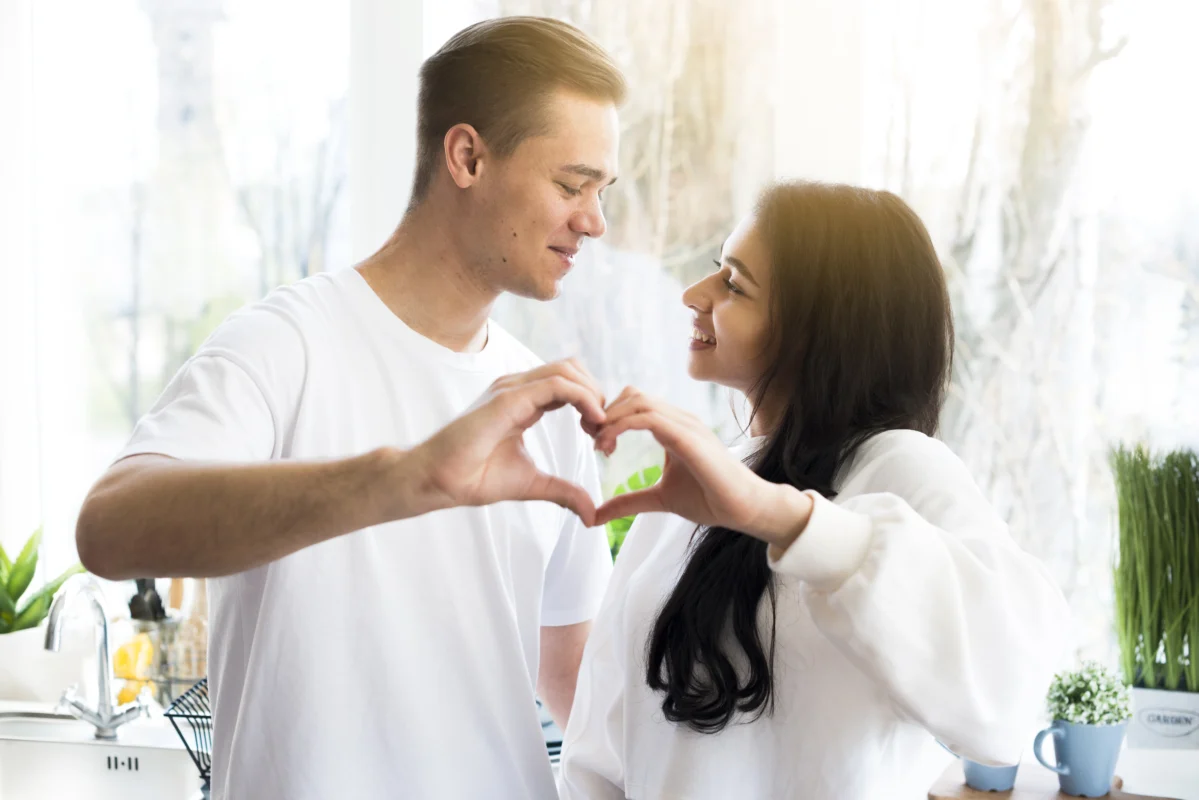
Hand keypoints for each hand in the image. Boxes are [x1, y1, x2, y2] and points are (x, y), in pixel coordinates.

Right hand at [408, 360, 606, 523]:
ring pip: (567, 370)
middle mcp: (519, 389)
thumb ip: (563, 491)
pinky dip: (583, 398)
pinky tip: (592, 421)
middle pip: (572, 369)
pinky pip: (557, 384)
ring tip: (599, 427)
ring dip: (593, 394)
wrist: (441, 480)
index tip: (600, 438)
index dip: (592, 405)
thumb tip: (591, 513)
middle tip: (603, 432)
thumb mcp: (533, 484)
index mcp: (524, 403)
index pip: (568, 384)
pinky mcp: (509, 398)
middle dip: (597, 395)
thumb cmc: (475, 477)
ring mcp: (513, 389)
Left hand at [592, 388, 813, 548]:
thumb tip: (595, 516)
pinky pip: (648, 418)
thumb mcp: (659, 498)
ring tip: (600, 445)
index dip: (609, 416)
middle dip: (605, 413)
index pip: (634, 403)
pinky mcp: (688, 436)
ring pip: (638, 401)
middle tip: (592, 439)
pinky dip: (622, 426)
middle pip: (632, 395)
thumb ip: (629, 501)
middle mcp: (678, 419)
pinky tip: (610, 445)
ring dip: (611, 418)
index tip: (594, 441)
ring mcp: (685, 424)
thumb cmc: (710, 499)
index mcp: (672, 427)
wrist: (744, 508)